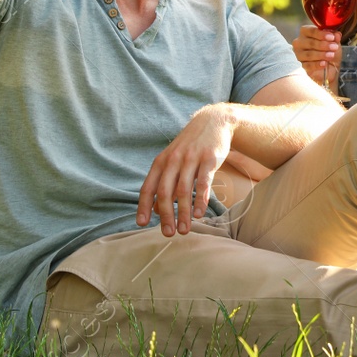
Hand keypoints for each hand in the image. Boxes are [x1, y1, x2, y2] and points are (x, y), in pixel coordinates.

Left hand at [136, 105, 235, 235]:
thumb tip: (156, 211)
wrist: (213, 122)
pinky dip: (200, 200)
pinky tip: (199, 214)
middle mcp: (173, 160)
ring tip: (184, 230)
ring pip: (183, 190)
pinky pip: (203, 182)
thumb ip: (164, 183)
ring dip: (182, 213)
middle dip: (165, 215)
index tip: (142, 224)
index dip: (143, 206)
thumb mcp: (172, 160)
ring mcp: (191, 159)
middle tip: (168, 234)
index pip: (148, 187)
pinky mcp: (209, 159)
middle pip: (164, 192)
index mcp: (161, 162)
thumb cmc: (191, 146)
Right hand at [292, 24, 340, 88]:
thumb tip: (336, 34)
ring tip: (331, 55)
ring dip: (321, 55)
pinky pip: (308, 65)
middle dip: (323, 45)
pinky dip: (317, 64)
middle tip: (334, 47)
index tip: (332, 37)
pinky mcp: (301, 66)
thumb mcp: (335, 42)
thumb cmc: (329, 51)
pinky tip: (324, 63)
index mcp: (306, 32)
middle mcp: (299, 42)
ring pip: (309, 54)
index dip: (321, 34)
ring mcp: (298, 54)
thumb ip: (335, 37)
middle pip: (310, 42)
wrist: (330, 67)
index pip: (310, 31)